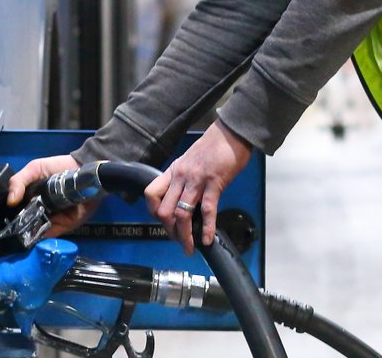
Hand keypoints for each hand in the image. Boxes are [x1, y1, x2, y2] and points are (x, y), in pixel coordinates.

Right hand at [7, 154, 101, 237]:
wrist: (84, 169)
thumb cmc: (58, 167)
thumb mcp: (34, 168)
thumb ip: (18, 181)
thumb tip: (10, 201)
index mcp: (30, 199)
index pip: (16, 212)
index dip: (8, 217)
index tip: (0, 223)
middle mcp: (39, 211)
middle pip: (24, 225)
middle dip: (17, 229)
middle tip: (10, 232)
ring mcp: (51, 220)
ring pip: (36, 232)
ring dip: (29, 234)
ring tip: (20, 236)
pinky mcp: (63, 226)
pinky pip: (51, 235)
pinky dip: (43, 237)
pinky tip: (36, 236)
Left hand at [145, 121, 251, 254]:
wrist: (230, 133)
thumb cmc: (213, 146)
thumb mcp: (190, 161)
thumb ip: (184, 179)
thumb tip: (184, 200)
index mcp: (174, 171)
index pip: (151, 194)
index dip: (154, 212)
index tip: (164, 223)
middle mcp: (181, 176)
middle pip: (164, 210)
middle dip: (170, 231)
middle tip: (179, 241)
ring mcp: (196, 180)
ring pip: (182, 214)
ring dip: (185, 236)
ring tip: (190, 248)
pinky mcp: (214, 183)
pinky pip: (207, 210)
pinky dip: (207, 228)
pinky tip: (207, 239)